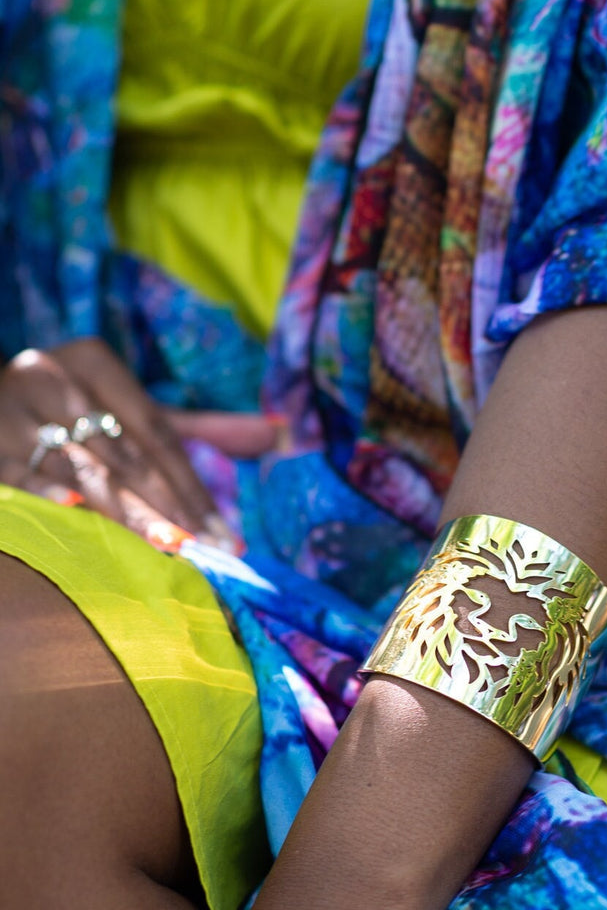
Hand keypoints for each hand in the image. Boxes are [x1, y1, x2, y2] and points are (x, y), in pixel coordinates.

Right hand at [0, 338, 282, 546]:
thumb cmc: (72, 411)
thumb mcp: (130, 410)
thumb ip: (200, 426)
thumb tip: (277, 434)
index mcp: (94, 363)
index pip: (157, 431)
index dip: (193, 484)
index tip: (225, 531)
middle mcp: (50, 377)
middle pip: (125, 455)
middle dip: (167, 506)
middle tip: (202, 547)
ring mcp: (13, 414)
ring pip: (81, 472)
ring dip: (124, 514)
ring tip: (165, 547)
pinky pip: (26, 481)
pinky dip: (55, 503)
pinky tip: (82, 525)